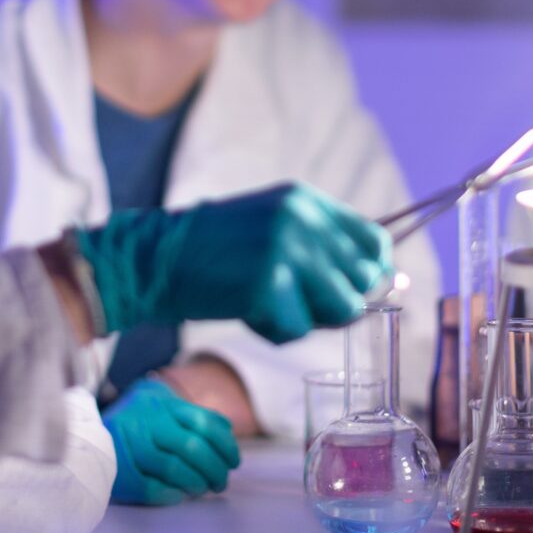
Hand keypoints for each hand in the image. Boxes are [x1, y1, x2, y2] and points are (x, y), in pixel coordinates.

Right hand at [78, 182, 391, 342]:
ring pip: (341, 309)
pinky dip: (274, 331)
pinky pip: (298, 331)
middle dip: (337, 303)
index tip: (351, 291)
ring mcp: (286, 250)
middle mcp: (302, 219)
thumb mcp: (271, 225)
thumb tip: (377, 284)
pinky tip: (246, 310)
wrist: (155, 258)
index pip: (374, 242)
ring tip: (272, 305)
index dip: (371, 274)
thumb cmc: (214, 251)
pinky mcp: (267, 285)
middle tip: (298, 303)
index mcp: (305, 201)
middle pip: (362, 281)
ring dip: (309, 319)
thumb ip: (317, 245)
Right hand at [104, 378, 240, 505]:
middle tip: (221, 483)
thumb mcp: (161, 407)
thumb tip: (227, 430)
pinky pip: (153, 488)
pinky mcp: (120, 473)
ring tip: (202, 489)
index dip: (225, 445)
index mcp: (161, 405)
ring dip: (196, 484)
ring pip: (174, 469)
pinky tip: (180, 495)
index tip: (234, 462)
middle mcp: (147, 422)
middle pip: (193, 448)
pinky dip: (172, 495)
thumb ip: (193, 415)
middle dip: (215, 469)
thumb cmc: (136, 423)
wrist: (85, 434)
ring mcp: (131, 447)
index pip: (203, 422)